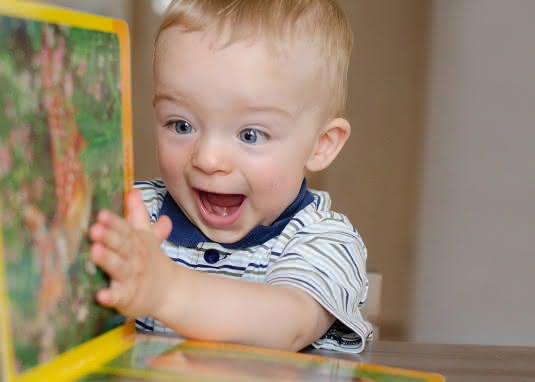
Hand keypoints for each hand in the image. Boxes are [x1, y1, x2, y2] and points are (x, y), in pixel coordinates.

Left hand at [89, 189, 172, 317]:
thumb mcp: (146, 237)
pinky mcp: (128, 298)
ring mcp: (132, 278)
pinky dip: (110, 297)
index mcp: (137, 242)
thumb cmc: (150, 261)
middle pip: (122, 246)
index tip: (101, 214)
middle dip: (109, 237)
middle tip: (94, 229)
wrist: (169, 291)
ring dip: (108, 260)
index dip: (114, 222)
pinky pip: (119, 297)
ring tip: (94, 251)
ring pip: (119, 268)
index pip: (125, 229)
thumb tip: (134, 190)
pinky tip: (100, 295)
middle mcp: (135, 258)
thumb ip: (139, 214)